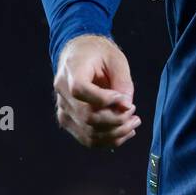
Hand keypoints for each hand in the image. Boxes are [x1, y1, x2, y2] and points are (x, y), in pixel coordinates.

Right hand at [53, 33, 140, 149]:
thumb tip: (126, 107)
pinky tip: (125, 132)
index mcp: (71, 70)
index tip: (124, 99)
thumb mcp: (116, 59)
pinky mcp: (68, 121)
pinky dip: (108, 140)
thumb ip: (122, 82)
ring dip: (115, 133)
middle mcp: (62, 92)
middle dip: (116, 119)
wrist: (79, 55)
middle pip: (86, 116)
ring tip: (134, 123)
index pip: (80, 90)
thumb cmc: (99, 54)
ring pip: (88, 132)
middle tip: (134, 111)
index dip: (104, 99)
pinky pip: (87, 139)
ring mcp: (63, 109)